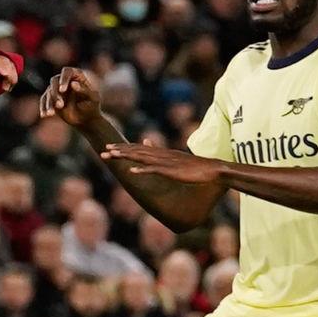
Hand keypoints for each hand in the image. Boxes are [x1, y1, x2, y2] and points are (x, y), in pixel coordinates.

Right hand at [39, 66, 100, 129]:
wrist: (86, 119)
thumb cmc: (92, 106)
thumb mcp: (93, 99)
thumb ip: (84, 90)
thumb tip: (73, 83)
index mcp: (77, 76)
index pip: (67, 72)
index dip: (63, 79)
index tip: (62, 90)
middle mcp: (65, 80)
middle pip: (55, 81)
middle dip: (55, 93)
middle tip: (60, 105)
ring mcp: (57, 89)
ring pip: (48, 92)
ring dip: (49, 103)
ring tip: (51, 114)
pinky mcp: (51, 99)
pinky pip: (44, 101)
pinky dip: (43, 108)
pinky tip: (45, 115)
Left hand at [101, 142, 222, 186]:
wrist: (214, 169)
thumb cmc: (196, 167)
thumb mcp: (177, 159)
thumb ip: (163, 153)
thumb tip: (150, 145)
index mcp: (163, 153)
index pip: (140, 148)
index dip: (124, 148)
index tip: (111, 147)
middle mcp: (163, 155)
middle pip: (137, 151)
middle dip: (120, 151)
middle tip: (103, 150)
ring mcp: (167, 163)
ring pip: (142, 158)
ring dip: (126, 157)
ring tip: (112, 156)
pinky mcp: (172, 171)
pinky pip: (154, 170)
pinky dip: (142, 170)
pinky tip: (131, 171)